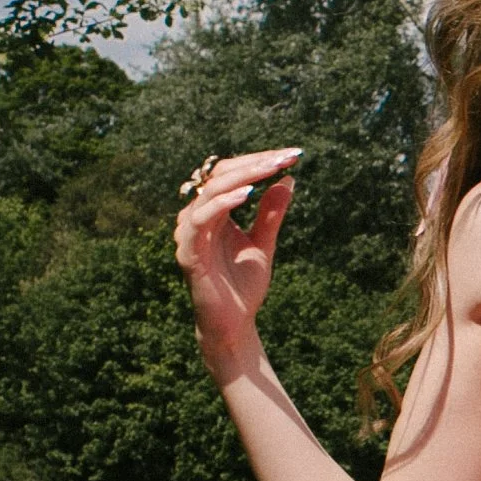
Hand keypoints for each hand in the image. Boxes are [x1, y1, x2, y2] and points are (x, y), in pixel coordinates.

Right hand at [174, 149, 301, 378]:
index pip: (231, 172)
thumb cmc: (243, 286)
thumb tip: (289, 179)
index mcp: (213, 211)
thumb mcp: (264, 244)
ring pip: (210, 190)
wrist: (234, 325)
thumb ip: (271, 213)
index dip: (260, 160)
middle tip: (286, 157)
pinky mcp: (188, 251)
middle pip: (220, 174)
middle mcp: (197, 216)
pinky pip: (201, 219)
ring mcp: (189, 233)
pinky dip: (223, 204)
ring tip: (271, 170)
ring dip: (243, 177)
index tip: (292, 155)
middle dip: (255, 163)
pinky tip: (249, 195)